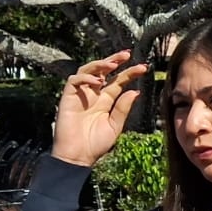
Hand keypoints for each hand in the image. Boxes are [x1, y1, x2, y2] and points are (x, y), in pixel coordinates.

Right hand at [52, 51, 148, 167]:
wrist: (78, 156)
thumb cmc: (96, 143)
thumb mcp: (115, 125)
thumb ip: (123, 108)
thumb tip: (135, 91)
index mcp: (105, 100)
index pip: (118, 81)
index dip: (130, 73)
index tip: (143, 67)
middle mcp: (93, 94)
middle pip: (102, 71)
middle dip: (114, 60)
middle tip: (127, 54)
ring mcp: (80, 94)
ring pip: (87, 70)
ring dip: (100, 64)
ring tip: (113, 64)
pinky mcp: (68, 97)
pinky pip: (74, 80)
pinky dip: (86, 78)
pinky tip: (98, 82)